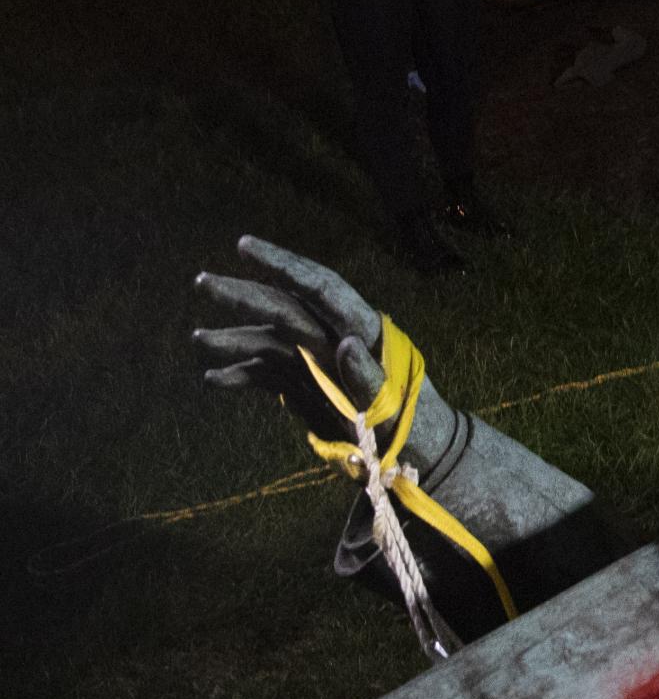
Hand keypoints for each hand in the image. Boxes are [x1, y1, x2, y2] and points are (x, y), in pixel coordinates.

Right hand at [193, 237, 458, 468]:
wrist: (422, 451)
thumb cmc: (415, 425)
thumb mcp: (395, 404)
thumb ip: (369, 375)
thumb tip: (346, 342)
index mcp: (364, 331)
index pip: (321, 287)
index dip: (284, 264)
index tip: (244, 247)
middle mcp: (337, 337)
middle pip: (287, 306)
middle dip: (244, 294)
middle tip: (201, 281)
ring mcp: (321, 359)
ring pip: (272, 338)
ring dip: (234, 338)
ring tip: (197, 339)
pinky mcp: (311, 382)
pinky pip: (272, 373)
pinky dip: (243, 375)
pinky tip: (213, 380)